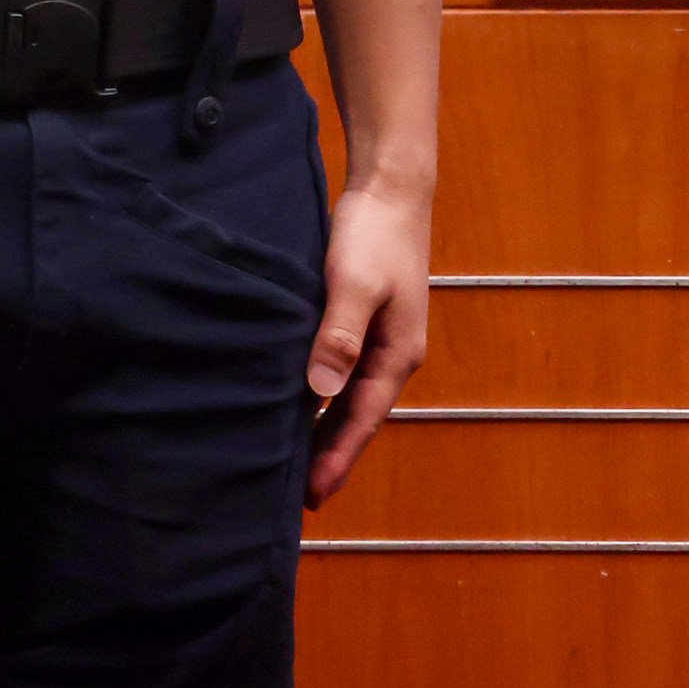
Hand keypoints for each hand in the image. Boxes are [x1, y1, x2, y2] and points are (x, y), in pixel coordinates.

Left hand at [306, 180, 431, 504]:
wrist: (390, 190)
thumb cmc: (373, 236)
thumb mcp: (354, 285)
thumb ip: (339, 335)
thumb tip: (322, 393)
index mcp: (397, 355)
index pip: (361, 420)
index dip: (336, 458)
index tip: (312, 496)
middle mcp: (391, 354)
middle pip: (356, 417)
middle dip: (330, 454)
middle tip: (298, 497)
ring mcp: (378, 338)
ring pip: (347, 396)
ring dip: (323, 427)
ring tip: (292, 460)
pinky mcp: (361, 320)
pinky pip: (340, 371)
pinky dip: (320, 393)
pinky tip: (295, 400)